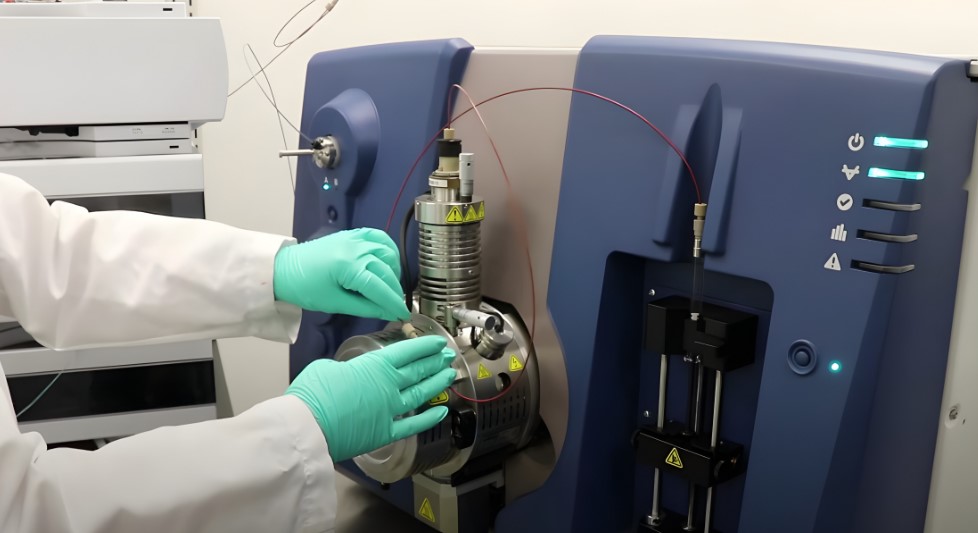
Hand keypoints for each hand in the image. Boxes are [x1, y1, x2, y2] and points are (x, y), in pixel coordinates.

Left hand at [273, 228, 409, 320]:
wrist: (285, 269)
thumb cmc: (305, 287)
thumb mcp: (336, 303)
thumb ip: (366, 307)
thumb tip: (388, 313)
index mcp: (348, 267)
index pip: (380, 288)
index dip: (394, 303)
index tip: (404, 315)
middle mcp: (355, 249)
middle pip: (387, 272)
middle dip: (394, 291)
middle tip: (395, 306)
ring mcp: (355, 239)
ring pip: (388, 253)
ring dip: (393, 271)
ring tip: (389, 287)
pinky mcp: (352, 234)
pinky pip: (379, 237)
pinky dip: (388, 249)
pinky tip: (388, 262)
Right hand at [286, 336, 456, 461]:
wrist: (307, 427)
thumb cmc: (313, 394)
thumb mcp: (327, 367)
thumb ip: (346, 368)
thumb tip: (349, 374)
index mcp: (375, 365)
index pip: (407, 351)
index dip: (425, 346)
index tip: (438, 342)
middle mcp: (388, 386)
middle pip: (418, 370)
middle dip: (435, 361)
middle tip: (448, 356)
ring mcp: (390, 410)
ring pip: (420, 394)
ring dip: (436, 383)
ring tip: (449, 375)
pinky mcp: (386, 432)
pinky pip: (413, 425)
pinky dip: (428, 419)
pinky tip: (442, 412)